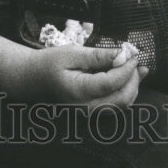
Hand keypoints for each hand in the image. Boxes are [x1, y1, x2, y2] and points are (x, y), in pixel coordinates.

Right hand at [22, 44, 147, 110]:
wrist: (31, 80)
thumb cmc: (48, 64)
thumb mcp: (71, 53)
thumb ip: (98, 56)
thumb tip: (122, 54)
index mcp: (78, 92)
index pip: (112, 84)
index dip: (127, 69)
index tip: (134, 54)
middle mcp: (85, 109)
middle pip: (122, 99)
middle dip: (134, 79)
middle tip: (136, 62)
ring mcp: (89, 114)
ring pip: (121, 105)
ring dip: (131, 87)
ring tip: (135, 69)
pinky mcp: (91, 113)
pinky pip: (115, 106)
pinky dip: (124, 92)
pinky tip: (125, 79)